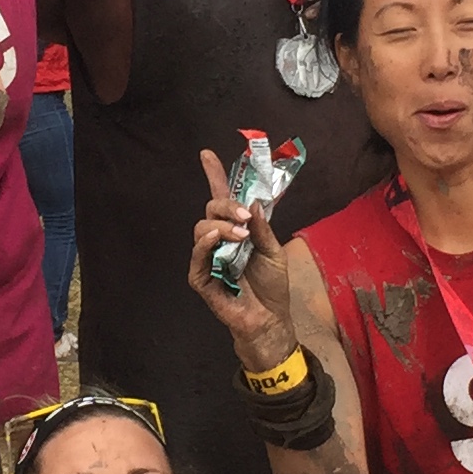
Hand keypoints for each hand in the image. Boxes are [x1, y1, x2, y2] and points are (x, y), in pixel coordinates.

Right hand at [186, 145, 296, 347]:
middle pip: (212, 208)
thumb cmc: (272, 287)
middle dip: (228, 205)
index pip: (222, 198)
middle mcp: (220, 239)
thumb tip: (253, 203)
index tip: (206, 154)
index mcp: (237, 229)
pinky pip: (197, 255)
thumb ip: (263, 227)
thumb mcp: (274, 250)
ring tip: (241, 235)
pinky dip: (205, 243)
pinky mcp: (201, 278)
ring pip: (203, 227)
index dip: (214, 175)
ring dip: (222, 225)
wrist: (271, 319)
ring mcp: (208, 257)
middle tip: (247, 215)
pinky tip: (217, 238)